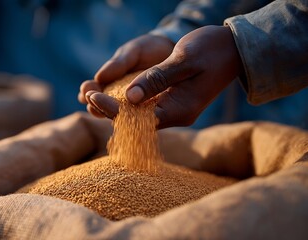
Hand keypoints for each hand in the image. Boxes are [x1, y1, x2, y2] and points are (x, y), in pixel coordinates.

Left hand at [85, 25, 242, 127]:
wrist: (233, 49)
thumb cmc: (212, 50)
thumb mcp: (184, 60)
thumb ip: (157, 79)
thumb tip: (130, 98)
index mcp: (180, 109)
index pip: (139, 119)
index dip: (113, 109)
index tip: (94, 95)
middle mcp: (176, 115)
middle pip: (135, 121)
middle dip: (109, 110)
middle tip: (86, 95)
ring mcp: (174, 110)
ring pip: (138, 115)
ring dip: (115, 107)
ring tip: (91, 95)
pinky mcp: (171, 102)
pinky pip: (144, 107)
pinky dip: (126, 101)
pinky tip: (110, 93)